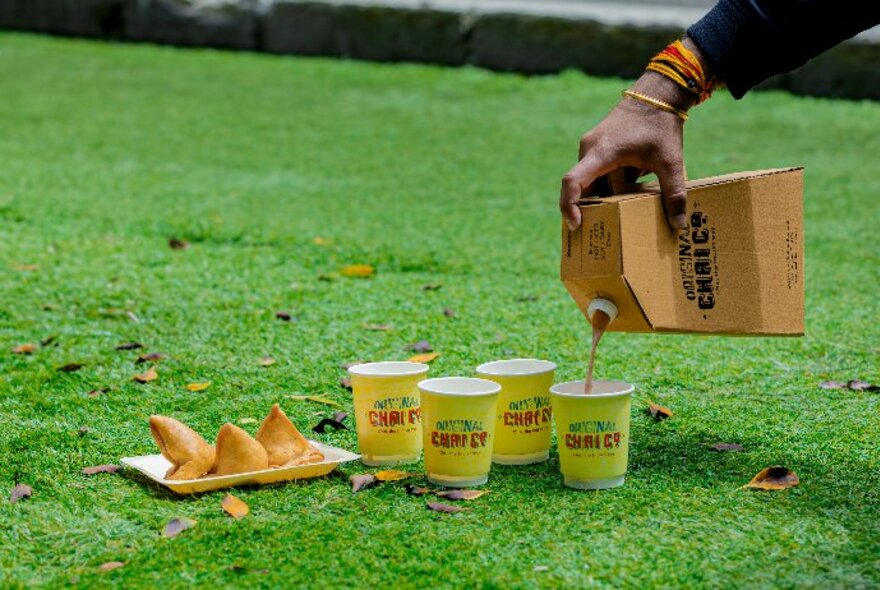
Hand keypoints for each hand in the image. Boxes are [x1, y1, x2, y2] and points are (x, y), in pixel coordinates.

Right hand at [560, 72, 696, 230]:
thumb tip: (678, 224)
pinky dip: (606, 186)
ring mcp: (592, 147)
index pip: (573, 182)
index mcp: (601, 151)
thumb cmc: (661, 125)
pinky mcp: (598, 147)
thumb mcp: (671, 161)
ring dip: (601, 196)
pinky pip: (595, 173)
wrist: (657, 94)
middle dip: (588, 208)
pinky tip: (624, 197)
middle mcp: (589, 149)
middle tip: (599, 231)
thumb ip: (673, 193)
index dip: (569, 206)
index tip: (576, 225)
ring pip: (589, 180)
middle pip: (580, 186)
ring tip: (616, 216)